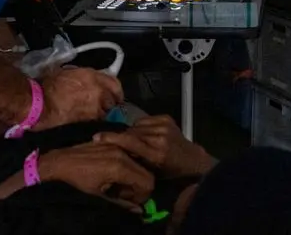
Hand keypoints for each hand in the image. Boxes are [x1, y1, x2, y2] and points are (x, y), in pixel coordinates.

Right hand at [34, 67, 123, 129]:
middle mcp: (98, 91)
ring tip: (91, 113)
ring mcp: (95, 108)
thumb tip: (86, 79)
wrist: (41, 105)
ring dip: (101, 113)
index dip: (116, 90)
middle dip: (109, 103)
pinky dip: (94, 120)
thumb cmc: (47, 87)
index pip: (114, 83)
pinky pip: (97, 121)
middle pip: (114, 100)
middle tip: (103, 105)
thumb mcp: (65, 72)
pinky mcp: (89, 121)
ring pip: (106, 113)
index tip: (116, 93)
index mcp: (92, 76)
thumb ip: (81, 75)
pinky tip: (86, 119)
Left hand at [38, 142, 154, 210]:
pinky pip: (126, 153)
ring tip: (117, 185)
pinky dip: (125, 165)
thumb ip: (121, 203)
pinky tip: (111, 173)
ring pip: (137, 162)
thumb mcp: (99, 196)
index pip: (147, 181)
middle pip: (145, 171)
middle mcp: (121, 153)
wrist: (58, 162)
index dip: (143, 194)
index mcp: (120, 167)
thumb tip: (139, 211)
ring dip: (132, 176)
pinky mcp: (109, 141)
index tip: (131, 200)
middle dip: (139, 186)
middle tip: (124, 194)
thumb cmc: (77, 181)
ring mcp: (115, 145)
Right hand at [93, 115, 213, 177]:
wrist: (192, 160)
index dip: (112, 138)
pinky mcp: (166, 118)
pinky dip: (141, 126)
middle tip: (114, 142)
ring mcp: (164, 126)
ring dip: (132, 132)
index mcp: (156, 154)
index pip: (129, 142)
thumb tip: (115, 151)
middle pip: (131, 132)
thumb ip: (134, 161)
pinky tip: (144, 134)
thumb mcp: (151, 172)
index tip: (98, 137)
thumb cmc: (169, 172)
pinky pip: (145, 120)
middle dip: (122, 137)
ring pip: (137, 125)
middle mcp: (160, 138)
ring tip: (133, 140)